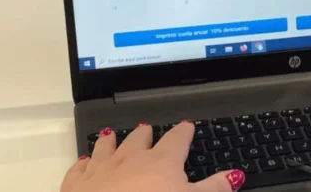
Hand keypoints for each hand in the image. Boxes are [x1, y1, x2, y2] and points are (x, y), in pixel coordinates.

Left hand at [61, 121, 244, 191]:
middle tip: (148, 127)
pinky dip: (83, 162)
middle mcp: (131, 158)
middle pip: (139, 138)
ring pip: (106, 146)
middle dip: (145, 133)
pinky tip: (83, 160)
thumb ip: (213, 188)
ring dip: (111, 140)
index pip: (177, 140)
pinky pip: (79, 167)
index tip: (187, 126)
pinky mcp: (76, 183)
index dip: (184, 132)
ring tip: (112, 133)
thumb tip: (234, 175)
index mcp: (162, 162)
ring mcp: (101, 168)